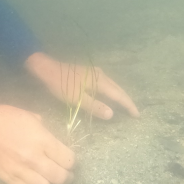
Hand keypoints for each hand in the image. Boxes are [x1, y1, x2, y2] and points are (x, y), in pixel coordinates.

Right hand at [0, 91, 74, 183]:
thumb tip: (55, 144)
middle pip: (60, 177)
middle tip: (65, 175)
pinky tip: (30, 180)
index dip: (72, 162)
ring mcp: (20, 170)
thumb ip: (47, 133)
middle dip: (66, 177)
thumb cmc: (7, 118)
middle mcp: (34, 158)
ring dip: (47, 183)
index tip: (69, 161)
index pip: (68, 160)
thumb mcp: (33, 118)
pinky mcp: (7, 177)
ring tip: (45, 177)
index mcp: (43, 140)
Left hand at [25, 52, 139, 119]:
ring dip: (120, 95)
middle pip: (118, 89)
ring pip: (113, 85)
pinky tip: (109, 94)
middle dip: (126, 100)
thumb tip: (112, 114)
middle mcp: (101, 75)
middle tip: (134, 112)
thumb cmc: (61, 85)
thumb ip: (94, 106)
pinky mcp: (89, 72)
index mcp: (100, 81)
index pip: (119, 95)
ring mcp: (95, 72)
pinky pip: (106, 83)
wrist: (47, 69)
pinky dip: (112, 90)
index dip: (128, 105)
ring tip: (125, 104)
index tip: (137, 115)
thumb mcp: (76, 99)